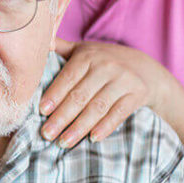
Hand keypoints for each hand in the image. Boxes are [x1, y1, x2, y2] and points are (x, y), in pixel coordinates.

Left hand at [40, 39, 174, 147]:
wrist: (146, 69)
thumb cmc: (104, 61)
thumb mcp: (84, 50)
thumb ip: (60, 47)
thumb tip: (37, 40)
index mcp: (88, 56)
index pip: (68, 78)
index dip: (54, 95)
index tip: (41, 111)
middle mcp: (106, 66)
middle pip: (80, 96)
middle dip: (61, 117)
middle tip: (46, 134)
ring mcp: (123, 80)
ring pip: (97, 108)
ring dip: (79, 127)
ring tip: (63, 142)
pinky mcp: (137, 94)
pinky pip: (118, 113)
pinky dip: (105, 127)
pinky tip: (92, 139)